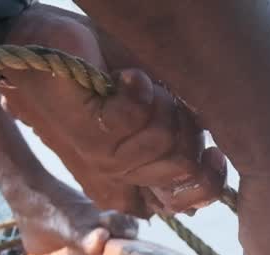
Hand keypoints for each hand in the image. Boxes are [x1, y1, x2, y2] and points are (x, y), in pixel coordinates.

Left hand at [0, 8, 225, 216]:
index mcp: (142, 172)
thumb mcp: (159, 101)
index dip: (210, 178)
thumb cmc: (107, 67)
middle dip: (183, 121)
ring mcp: (105, 159)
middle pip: (185, 164)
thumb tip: (218, 151)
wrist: (50, 43)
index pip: (194, 196)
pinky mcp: (89, 136)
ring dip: (157, 99)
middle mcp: (123, 175)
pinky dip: (136, 86)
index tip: (214, 151)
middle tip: (158, 97)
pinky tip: (122, 78)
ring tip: (131, 85)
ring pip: (164, 139)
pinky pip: (138, 116)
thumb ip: (186, 129)